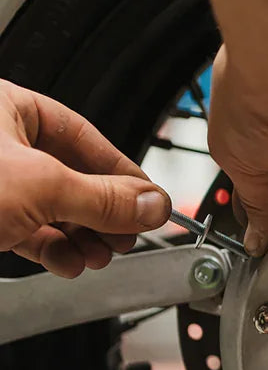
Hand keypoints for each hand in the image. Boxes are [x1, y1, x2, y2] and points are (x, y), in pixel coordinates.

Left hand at [0, 80, 171, 277]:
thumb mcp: (39, 186)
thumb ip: (103, 198)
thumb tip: (151, 204)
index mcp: (7, 107)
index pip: (84, 135)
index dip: (122, 171)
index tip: (149, 200)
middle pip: (73, 177)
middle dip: (103, 214)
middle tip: (128, 233)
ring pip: (52, 208)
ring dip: (84, 237)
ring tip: (101, 253)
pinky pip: (28, 230)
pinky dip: (54, 249)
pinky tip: (71, 262)